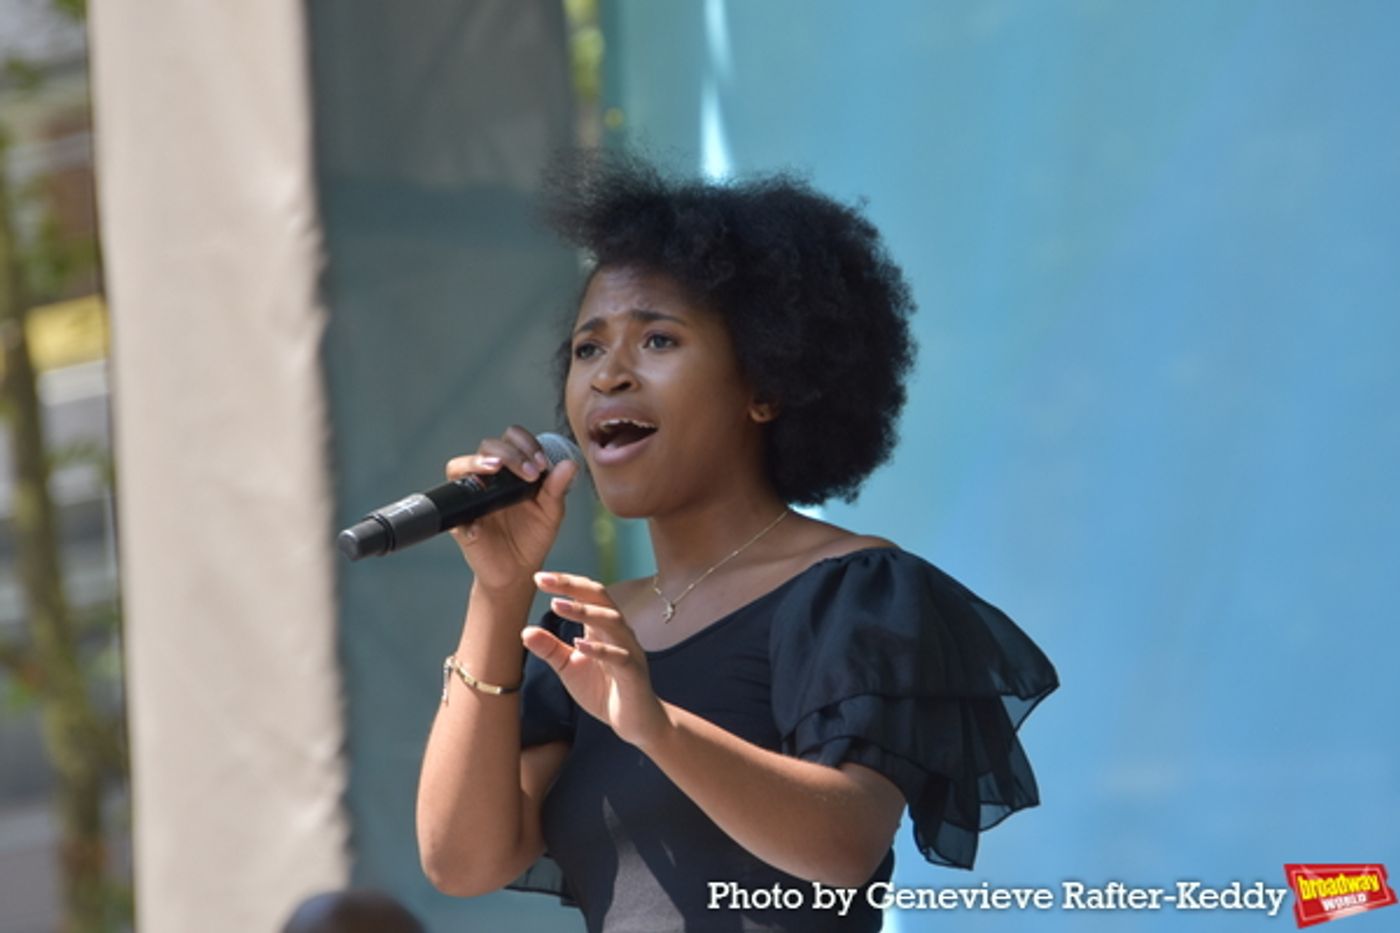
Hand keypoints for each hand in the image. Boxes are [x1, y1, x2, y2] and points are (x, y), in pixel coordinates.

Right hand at [445, 426, 577, 590]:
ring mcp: (471, 495)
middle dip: (510, 453)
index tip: (541, 463)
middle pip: (488, 446)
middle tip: (530, 473)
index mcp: (512, 469)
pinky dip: (464, 515)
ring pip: (459, 466)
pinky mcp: (459, 519)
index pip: (513, 439)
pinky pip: (452, 509)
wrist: (518, 570)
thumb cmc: (533, 535)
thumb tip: (569, 463)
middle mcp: (489, 477)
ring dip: (477, 463)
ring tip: (496, 469)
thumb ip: (558, 487)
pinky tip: (478, 527)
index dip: (526, 443)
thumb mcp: (551, 511)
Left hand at [524, 572, 669, 748]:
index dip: (565, 584)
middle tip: (544, 580)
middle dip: (572, 586)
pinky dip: (599, 649)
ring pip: (611, 621)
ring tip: (557, 605)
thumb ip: (550, 649)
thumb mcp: (569, 667)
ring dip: (584, 612)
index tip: (538, 578)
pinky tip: (579, 645)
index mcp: (602, 627)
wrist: (634, 721)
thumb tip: (525, 631)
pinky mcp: (633, 673)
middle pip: (600, 597)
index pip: (586, 595)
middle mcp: (618, 632)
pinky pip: (619, 656)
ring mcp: (628, 650)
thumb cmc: (603, 690)